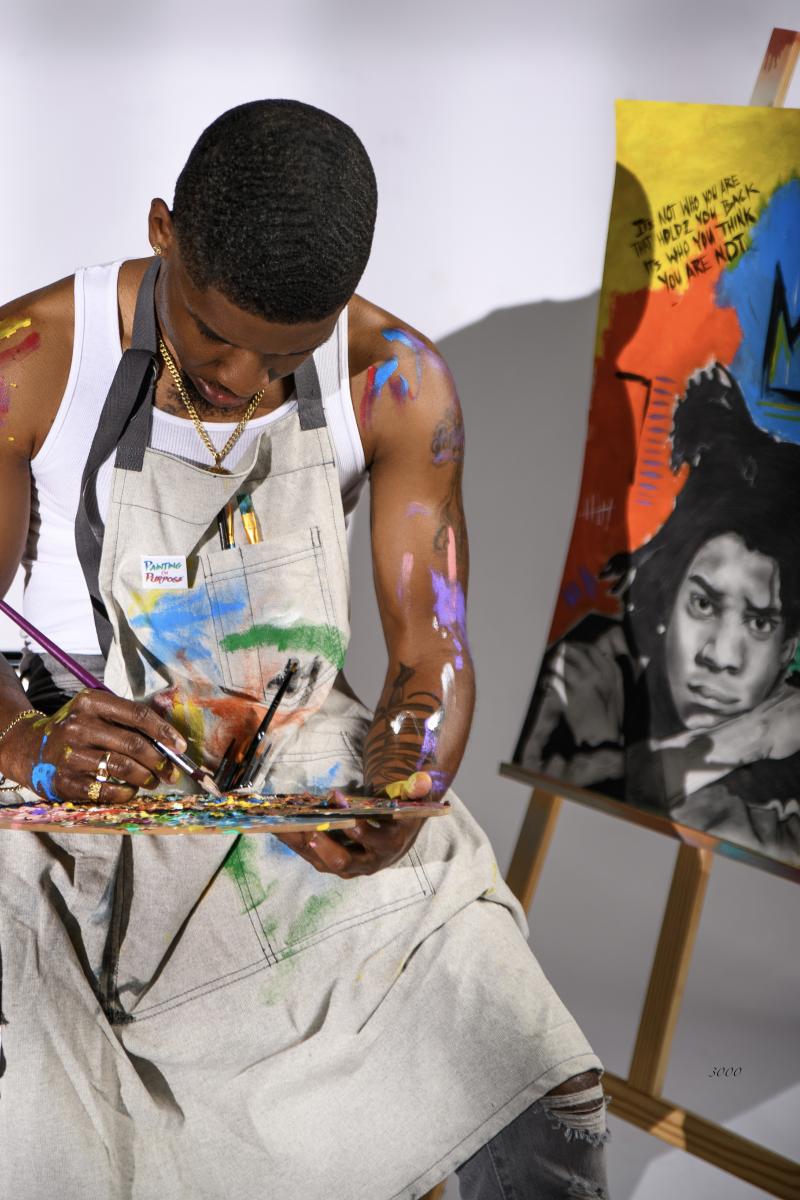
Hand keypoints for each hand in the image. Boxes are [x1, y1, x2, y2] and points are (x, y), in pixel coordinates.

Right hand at [0, 690, 186, 803]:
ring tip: (153, 780)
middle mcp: (79, 725)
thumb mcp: (96, 711)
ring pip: (123, 768)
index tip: (181, 746)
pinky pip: (108, 790)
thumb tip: (171, 742)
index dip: (164, 731)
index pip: (137, 714)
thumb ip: (128, 720)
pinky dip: (127, 792)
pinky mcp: (66, 781)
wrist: (31, 748)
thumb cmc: (77, 729)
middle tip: (171, 771)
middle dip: (160, 760)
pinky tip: (131, 789)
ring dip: (146, 777)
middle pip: (133, 744)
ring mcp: (71, 754)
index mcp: (91, 702)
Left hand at [274, 772, 431, 877]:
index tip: (346, 809)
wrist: (397, 827)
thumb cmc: (401, 809)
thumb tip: (425, 780)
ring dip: (300, 843)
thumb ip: (417, 789)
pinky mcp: (332, 859)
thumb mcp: (412, 797)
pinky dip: (295, 840)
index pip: (375, 843)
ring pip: (320, 859)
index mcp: (389, 846)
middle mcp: (368, 862)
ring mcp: (348, 864)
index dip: (362, 831)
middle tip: (307, 830)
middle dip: (323, 846)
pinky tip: (277, 825)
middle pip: (342, 862)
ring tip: (278, 825)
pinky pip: (311, 853)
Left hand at [522, 630, 626, 770]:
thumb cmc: (608, 718)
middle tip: (555, 655)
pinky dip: (548, 680)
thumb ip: (607, 674)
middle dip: (563, 652)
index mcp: (611, 673)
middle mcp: (598, 675)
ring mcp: (583, 684)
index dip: (578, 647)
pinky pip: (553, 680)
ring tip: (550, 669)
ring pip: (562, 664)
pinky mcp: (569, 695)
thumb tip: (598, 658)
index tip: (571, 648)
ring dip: (553, 665)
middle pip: (575, 653)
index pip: (592, 650)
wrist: (603, 739)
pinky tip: (547, 684)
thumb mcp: (616, 692)